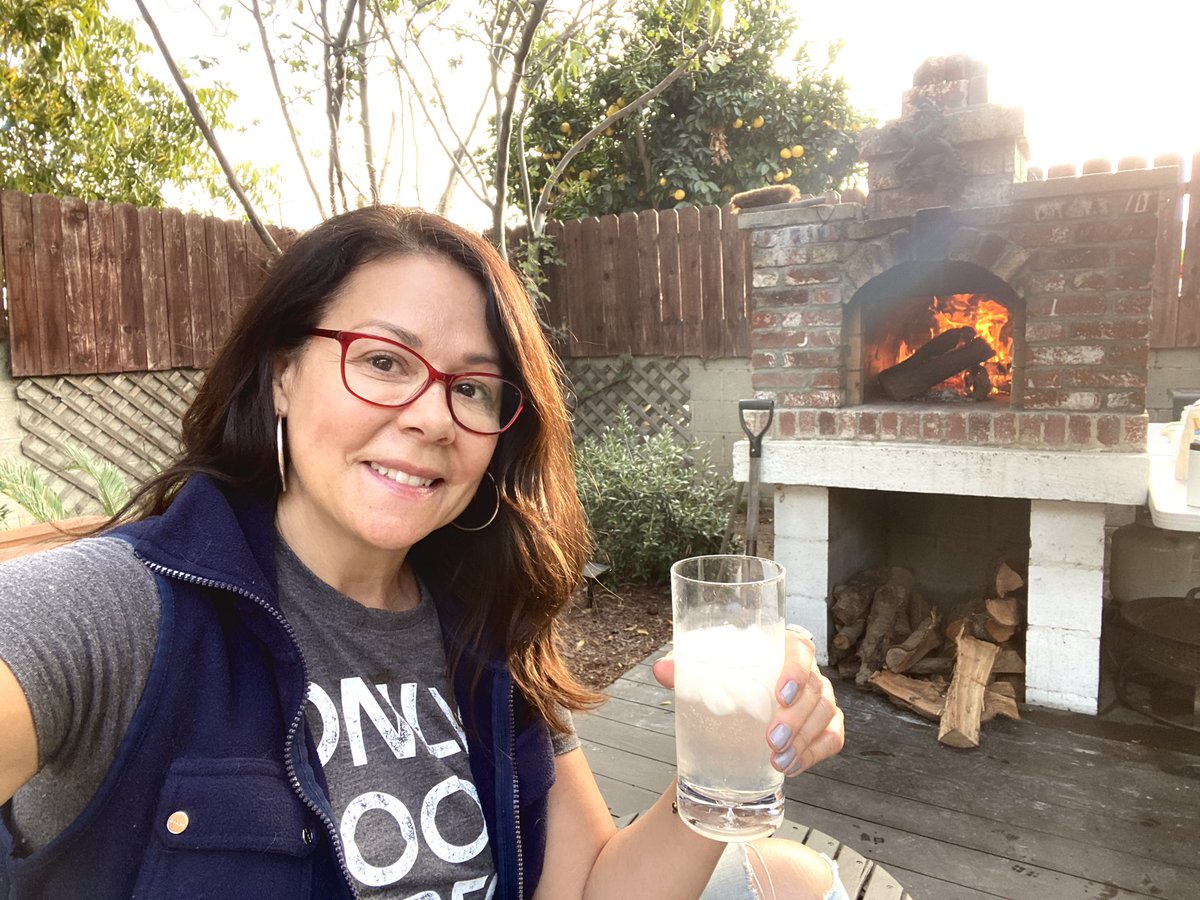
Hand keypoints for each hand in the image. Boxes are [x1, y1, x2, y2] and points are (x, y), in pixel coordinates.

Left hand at [652, 625, 843, 776]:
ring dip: (803, 740)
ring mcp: (820, 699)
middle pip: (815, 689)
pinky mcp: (825, 726)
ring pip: (825, 715)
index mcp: (781, 649)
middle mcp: (807, 672)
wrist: (735, 712)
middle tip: (770, 738)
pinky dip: (814, 754)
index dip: (795, 670)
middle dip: (795, 717)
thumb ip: (684, 670)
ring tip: (777, 760)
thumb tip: (661, 670)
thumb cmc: (725, 683)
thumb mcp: (704, 674)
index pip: (800, 650)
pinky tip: (791, 766)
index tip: (778, 694)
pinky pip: (832, 739)